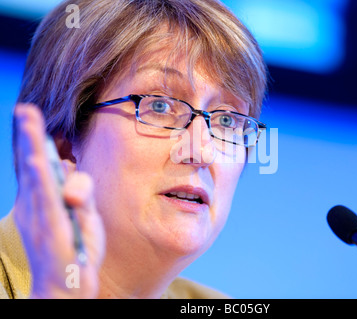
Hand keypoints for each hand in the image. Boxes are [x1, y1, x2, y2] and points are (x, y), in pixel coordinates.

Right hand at [13, 103, 104, 297]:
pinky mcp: (52, 230)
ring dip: (32, 149)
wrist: (66, 287)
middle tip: (26, 109)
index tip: (30, 114)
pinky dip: (42, 180)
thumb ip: (79, 190)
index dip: (32, 140)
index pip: (36, 165)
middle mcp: (36, 206)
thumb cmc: (74, 248)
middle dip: (29, 136)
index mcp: (42, 201)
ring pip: (37, 178)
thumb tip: (68, 165)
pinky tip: (38, 162)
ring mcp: (42, 218)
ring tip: (28, 123)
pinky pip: (47, 201)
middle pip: (32, 166)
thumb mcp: (82, 214)